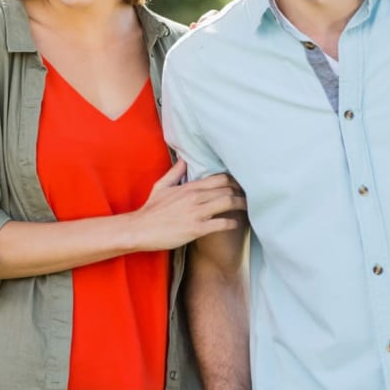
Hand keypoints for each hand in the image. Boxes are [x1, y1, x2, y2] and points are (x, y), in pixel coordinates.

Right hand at [129, 159, 245, 250]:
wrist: (139, 229)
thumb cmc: (150, 210)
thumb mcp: (161, 187)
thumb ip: (175, 173)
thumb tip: (183, 159)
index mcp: (189, 187)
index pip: (219, 178)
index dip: (234, 181)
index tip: (241, 186)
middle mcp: (195, 197)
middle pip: (227, 189)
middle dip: (242, 193)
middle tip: (250, 197)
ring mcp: (196, 212)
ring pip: (228, 202)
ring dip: (242, 205)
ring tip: (248, 209)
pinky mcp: (196, 228)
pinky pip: (221, 223)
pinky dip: (232, 223)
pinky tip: (235, 224)